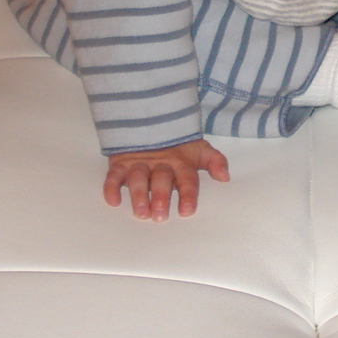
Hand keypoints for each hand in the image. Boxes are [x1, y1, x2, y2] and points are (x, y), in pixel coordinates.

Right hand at [104, 140, 229, 220]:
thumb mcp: (199, 150)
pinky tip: (113, 202)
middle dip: (161, 197)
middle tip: (160, 216)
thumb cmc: (178, 147)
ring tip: (141, 213)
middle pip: (161, 180)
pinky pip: (113, 175)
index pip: (187, 179)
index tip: (186, 211)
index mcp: (181, 163)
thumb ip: (214, 162)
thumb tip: (226, 177)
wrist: (150, 122)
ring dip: (139, 195)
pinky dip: (111, 187)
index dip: (187, 194)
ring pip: (138, 178)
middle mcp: (160, 164)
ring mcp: (139, 163)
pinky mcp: (120, 164)